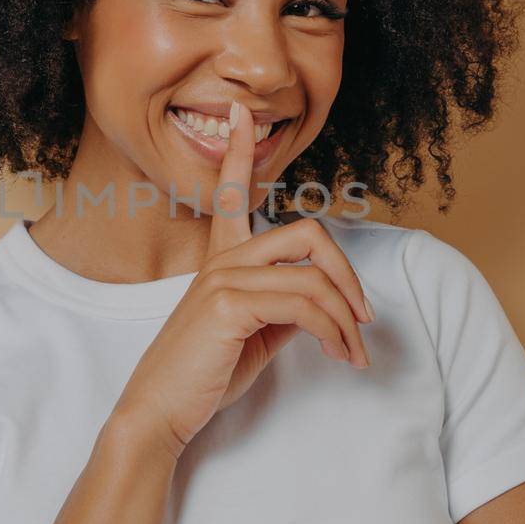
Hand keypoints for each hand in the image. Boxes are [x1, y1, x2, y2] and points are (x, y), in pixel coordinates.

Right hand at [114, 101, 374, 459]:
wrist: (160, 411)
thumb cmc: (202, 375)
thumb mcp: (251, 335)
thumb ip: (281, 309)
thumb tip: (321, 304)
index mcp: (222, 260)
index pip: (232, 194)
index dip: (240, 151)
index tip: (241, 112)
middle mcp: (222, 260)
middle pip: (308, 234)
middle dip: (348, 274)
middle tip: (364, 316)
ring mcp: (222, 278)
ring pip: (314, 277)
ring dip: (347, 319)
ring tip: (354, 353)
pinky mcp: (227, 305)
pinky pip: (304, 306)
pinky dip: (333, 332)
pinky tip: (337, 354)